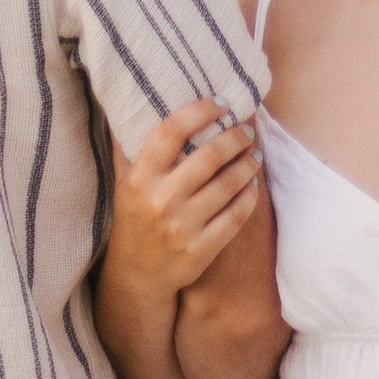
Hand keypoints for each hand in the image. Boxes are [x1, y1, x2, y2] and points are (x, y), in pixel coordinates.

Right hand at [112, 99, 263, 305]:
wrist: (137, 275)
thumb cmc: (134, 218)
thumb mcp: (123, 182)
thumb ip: (126, 145)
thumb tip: (125, 103)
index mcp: (141, 177)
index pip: (171, 131)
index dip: (200, 111)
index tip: (221, 103)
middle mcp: (161, 200)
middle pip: (210, 156)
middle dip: (235, 137)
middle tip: (246, 130)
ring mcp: (182, 227)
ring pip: (229, 184)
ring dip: (248, 163)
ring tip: (254, 154)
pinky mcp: (201, 249)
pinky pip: (236, 216)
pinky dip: (250, 195)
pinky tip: (253, 184)